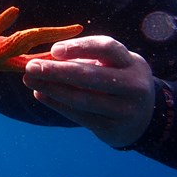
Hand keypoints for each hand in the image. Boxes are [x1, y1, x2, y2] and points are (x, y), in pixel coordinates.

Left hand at [23, 36, 154, 147]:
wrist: (146, 117)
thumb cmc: (119, 81)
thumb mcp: (113, 66)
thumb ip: (86, 60)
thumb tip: (46, 59)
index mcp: (131, 63)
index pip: (107, 48)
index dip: (79, 47)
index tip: (53, 50)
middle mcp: (133, 85)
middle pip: (91, 76)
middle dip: (57, 71)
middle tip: (30, 66)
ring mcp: (125, 109)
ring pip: (82, 99)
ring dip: (52, 89)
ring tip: (30, 80)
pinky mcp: (113, 128)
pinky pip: (80, 116)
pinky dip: (57, 104)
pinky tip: (40, 94)